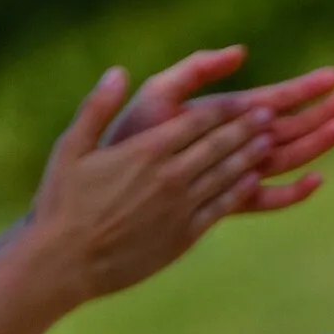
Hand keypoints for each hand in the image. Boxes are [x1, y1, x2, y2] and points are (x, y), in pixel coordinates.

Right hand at [26, 65, 287, 298]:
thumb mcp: (70, 147)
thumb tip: (118, 72)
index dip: (228, 110)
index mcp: (145, 150)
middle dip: (248, 128)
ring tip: (271, 142)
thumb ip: (96, 107)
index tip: (249, 100)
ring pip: (226, 175)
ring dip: (251, 156)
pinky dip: (240, 191)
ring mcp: (180, 207)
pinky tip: (254, 181)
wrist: (67, 260)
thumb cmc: (61, 202)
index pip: (197, 122)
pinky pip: (220, 208)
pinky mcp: (184, 235)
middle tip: (272, 115)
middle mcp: (170, 176)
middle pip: (219, 145)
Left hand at [106, 45, 333, 212]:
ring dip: (317, 143)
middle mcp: (234, 143)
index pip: (274, 98)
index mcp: (222, 114)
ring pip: (287, 157)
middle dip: (322, 112)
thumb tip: (243, 53)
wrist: (108, 183)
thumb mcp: (161, 93)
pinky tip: (316, 180)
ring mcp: (234, 172)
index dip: (305, 88)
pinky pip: (269, 199)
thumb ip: (197, 70)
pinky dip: (293, 193)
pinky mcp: (228, 201)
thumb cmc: (129, 134)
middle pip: (290, 127)